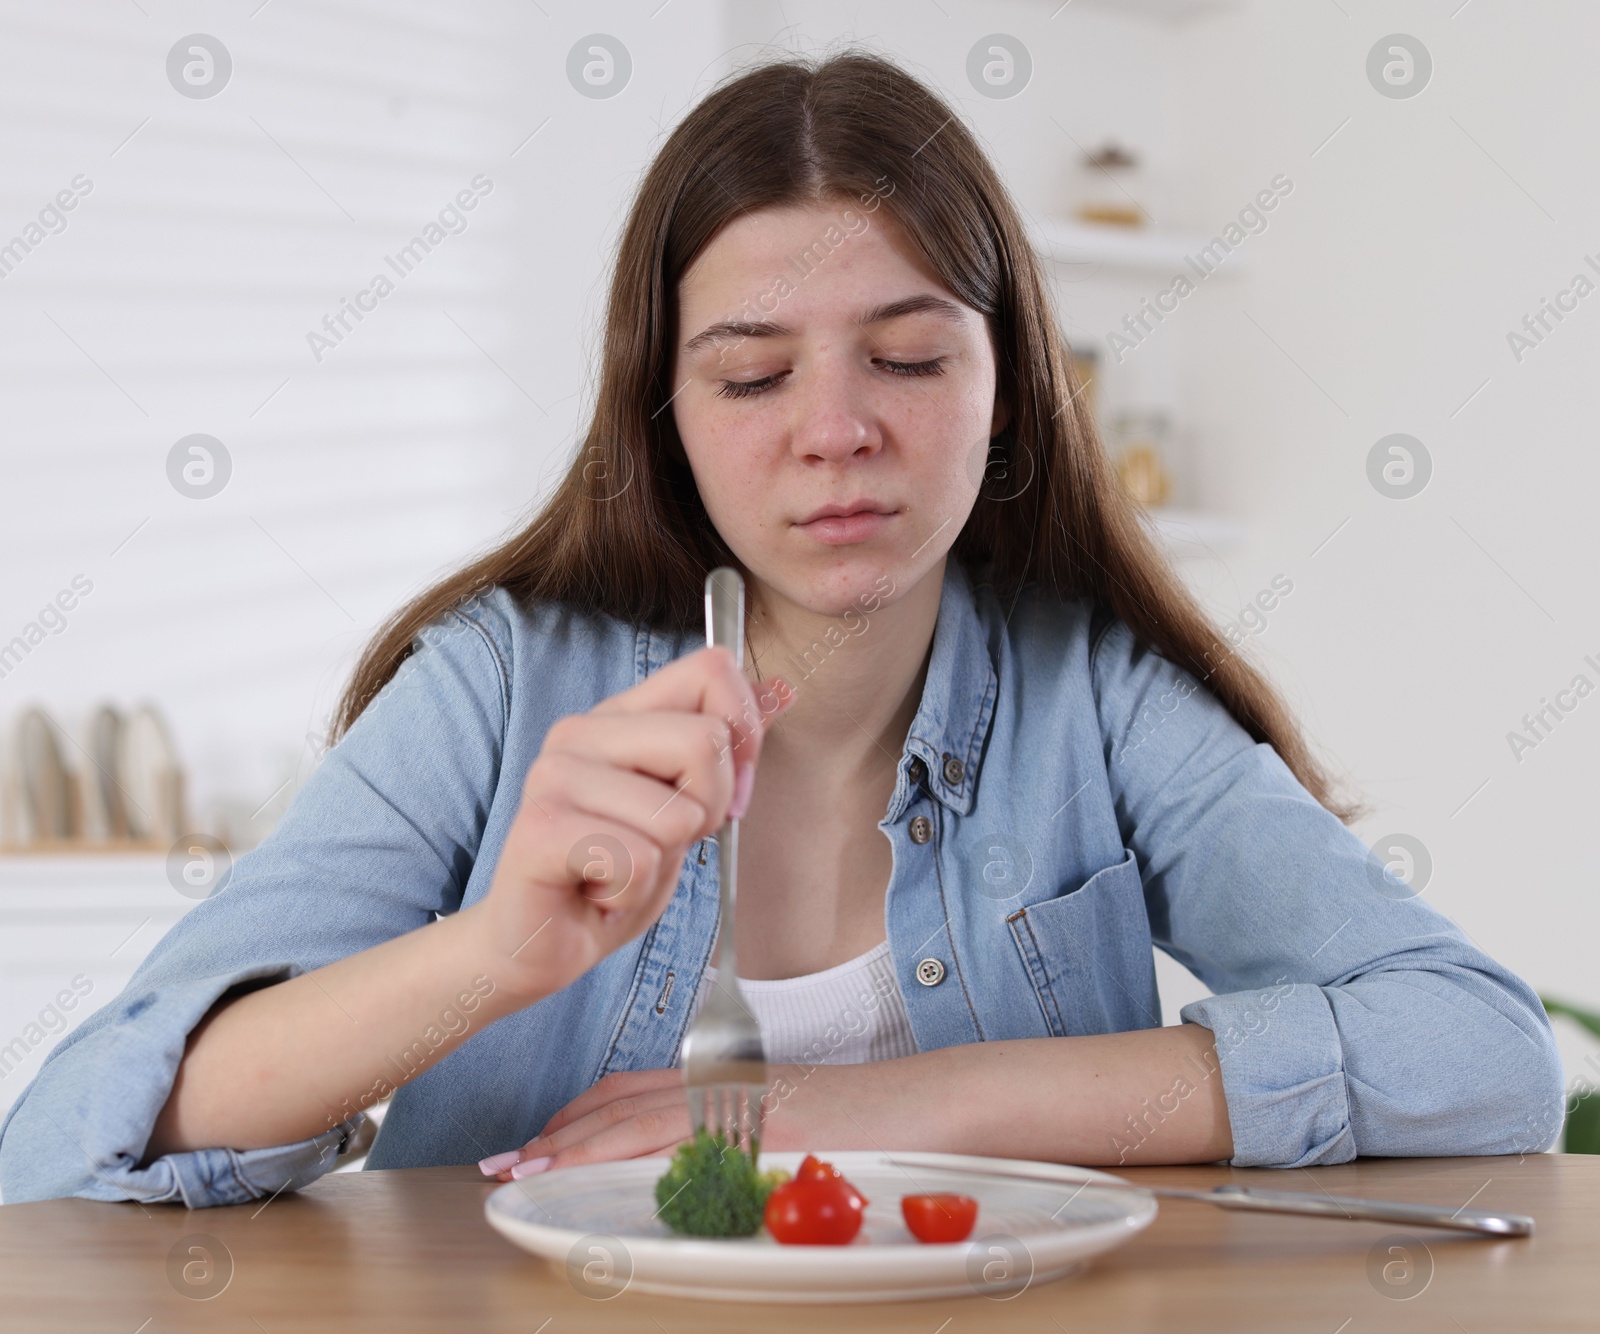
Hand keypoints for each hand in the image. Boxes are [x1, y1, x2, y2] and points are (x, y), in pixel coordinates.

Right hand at [469, 647, 793, 1002]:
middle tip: (659, 844)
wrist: (540, 942)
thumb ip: (723, 747)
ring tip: (618, 871)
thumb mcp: (684, 806)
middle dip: (707, 810)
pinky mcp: (540, 829)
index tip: (724, 794)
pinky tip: (597, 893)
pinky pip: (639, 859)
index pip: (710, 670)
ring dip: (662, 862)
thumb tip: (782, 691)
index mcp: (618, 715)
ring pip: (676, 814)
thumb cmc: (612, 874)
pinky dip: (631, 893)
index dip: (743, 734)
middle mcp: (580, 732)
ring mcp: (554, 776)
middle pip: (705, 740)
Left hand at [476, 1063, 904, 1180]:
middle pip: (625, 1102)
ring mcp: (748, 1105)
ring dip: (579, 1147)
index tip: (538, 1139)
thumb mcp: (801, 1122)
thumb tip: (705, 1168)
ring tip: (530, 1171)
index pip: (637, 1090)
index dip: (581, 1115)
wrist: (945, 1102)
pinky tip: (606, 1176)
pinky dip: (641, 1159)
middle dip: (560, 1134)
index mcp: (733, 1082)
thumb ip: (749, 1135)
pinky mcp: (768, 1127)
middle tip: (507, 1163)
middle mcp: (731, 1085)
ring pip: (644, 1119)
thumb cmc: (884, 1118)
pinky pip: (691, 1143)